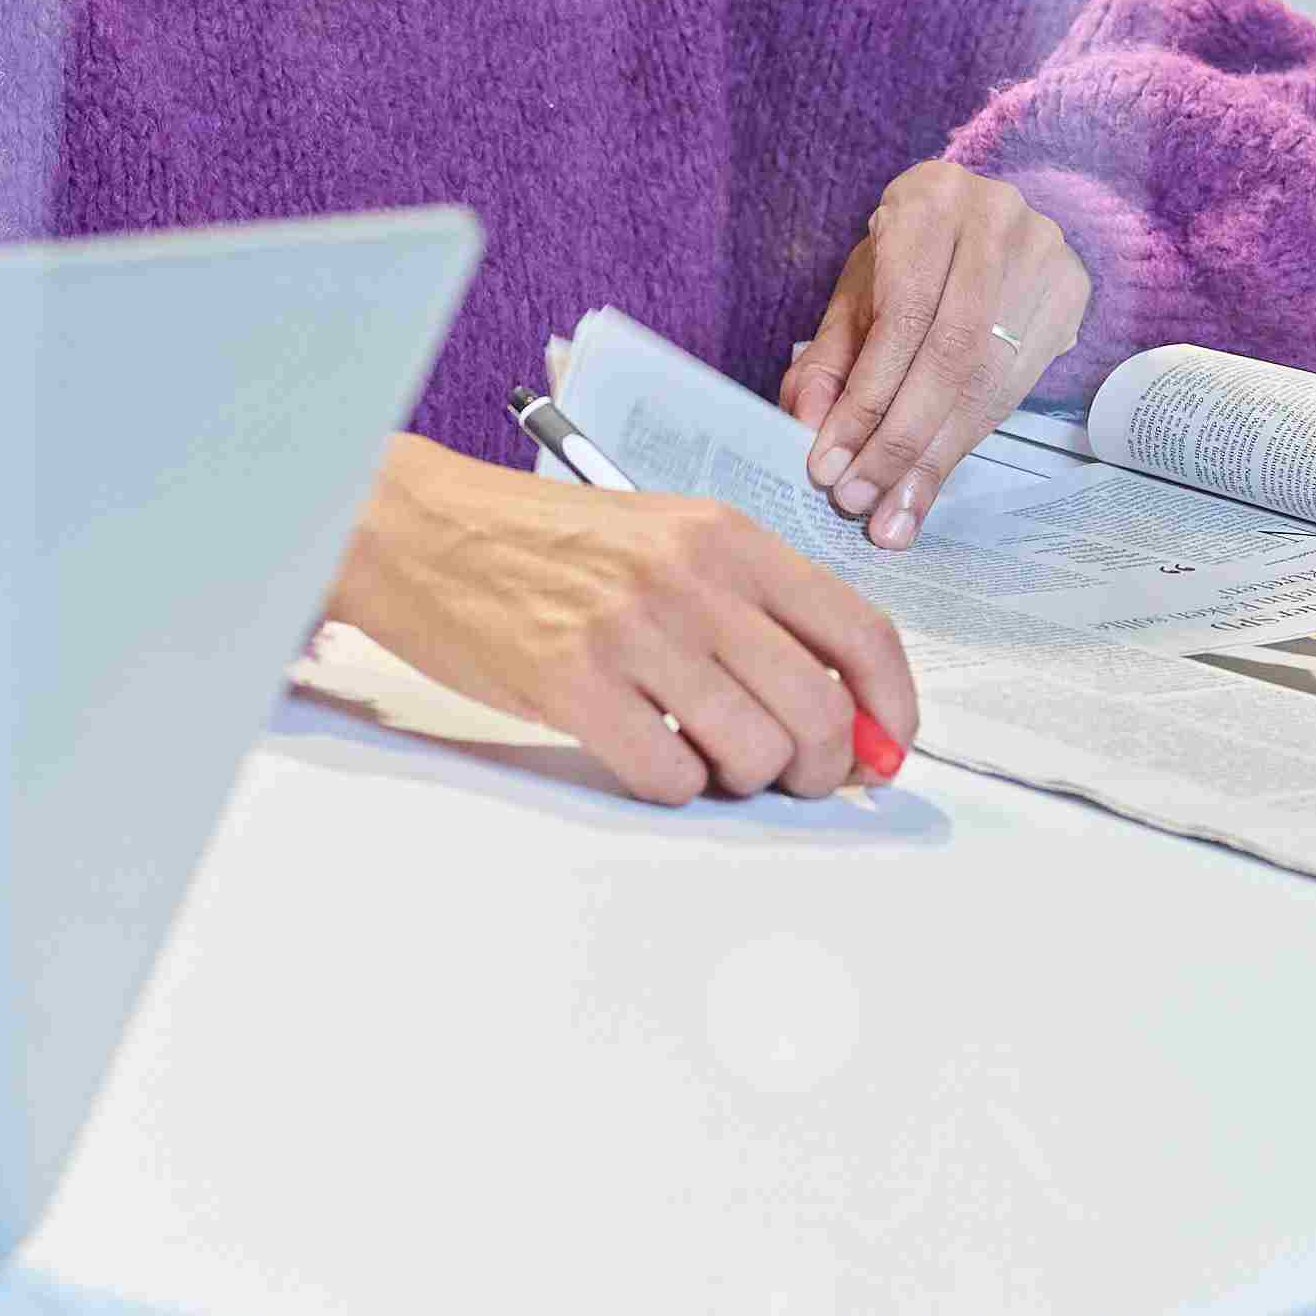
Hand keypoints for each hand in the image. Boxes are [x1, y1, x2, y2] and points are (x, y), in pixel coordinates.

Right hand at [332, 442, 916, 806]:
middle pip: (817, 709)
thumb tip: (838, 705)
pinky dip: (674, 786)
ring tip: (707, 756)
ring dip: (744, 780)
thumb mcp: (668, 541)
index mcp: (729, 537)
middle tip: (794, 775)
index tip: (888, 749)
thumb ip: (754, 609)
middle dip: (822, 766)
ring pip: (753, 752)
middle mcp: (693, 580)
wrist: (423, 530)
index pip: (858, 631)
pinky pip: (670, 776)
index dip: (891, 708)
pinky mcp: (573, 685)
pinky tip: (646, 752)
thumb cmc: (548, 544)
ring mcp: (633, 633)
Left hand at [784, 162, 1087, 549]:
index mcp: (928, 200)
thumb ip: (828, 361)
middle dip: (899, 440)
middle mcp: (995, 218)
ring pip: (989, 378)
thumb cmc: (908, 264)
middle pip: (950, 354)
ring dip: (934, 456)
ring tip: (893, 511)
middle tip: (860, 501)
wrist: (983, 231)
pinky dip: (967, 440)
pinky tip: (932, 479)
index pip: (900, 318)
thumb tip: (807, 426)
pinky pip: (1018, 386)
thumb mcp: (857, 299)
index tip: (829, 466)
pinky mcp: (1072, 293)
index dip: (864, 400)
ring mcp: (1045, 254)